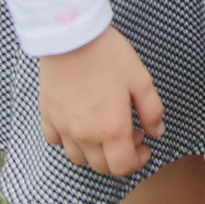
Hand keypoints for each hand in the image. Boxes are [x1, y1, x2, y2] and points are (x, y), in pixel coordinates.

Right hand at [37, 25, 163, 176]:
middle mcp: (85, 134)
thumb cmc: (109, 55)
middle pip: (101, 167)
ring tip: (105, 130)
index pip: (123, 166)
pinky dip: (69, 140)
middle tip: (130, 134)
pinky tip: (80, 123)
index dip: (138, 161)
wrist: (72, 36)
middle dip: (119, 157)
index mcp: (111, 128)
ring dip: (95, 152)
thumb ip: (152, 111)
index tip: (144, 147)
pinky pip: (56, 141)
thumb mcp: (141, 79)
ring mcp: (63, 127)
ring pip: (78, 158)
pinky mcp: (47, 115)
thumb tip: (157, 133)